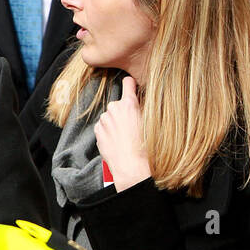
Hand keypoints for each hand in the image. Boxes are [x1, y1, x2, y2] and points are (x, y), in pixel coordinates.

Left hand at [94, 76, 150, 191]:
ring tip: (126, 137)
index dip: (131, 84)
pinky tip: (118, 141)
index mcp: (130, 104)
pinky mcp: (97, 130)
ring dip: (116, 122)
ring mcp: (104, 119)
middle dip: (124, 111)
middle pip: (119, 104)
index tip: (130, 83)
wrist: (131, 166)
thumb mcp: (152, 123)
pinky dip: (109, 131)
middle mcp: (114, 108)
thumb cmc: (146, 146)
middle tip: (133, 125)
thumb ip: (144, 109)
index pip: (128, 83)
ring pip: (111, 116)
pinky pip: (104, 126)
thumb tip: (142, 101)